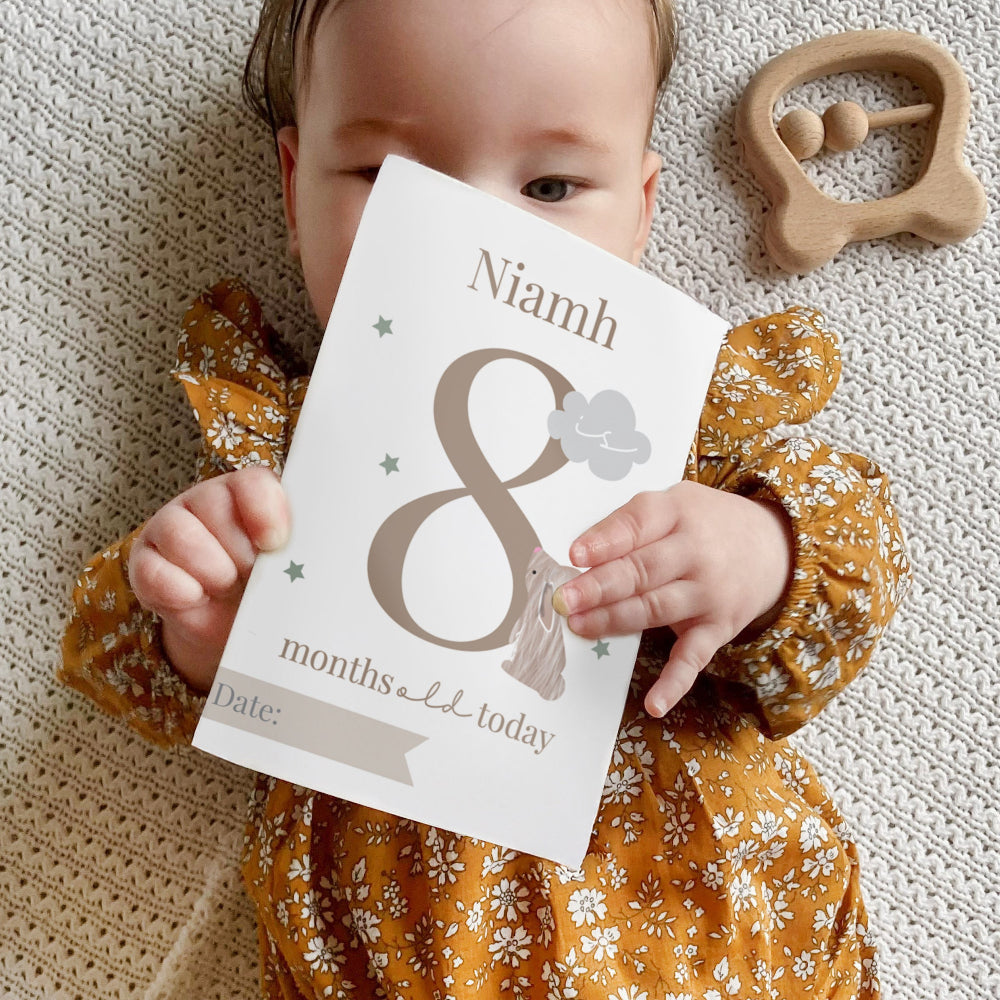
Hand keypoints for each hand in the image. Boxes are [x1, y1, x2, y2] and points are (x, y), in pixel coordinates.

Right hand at [129, 466, 290, 691]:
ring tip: (226, 586)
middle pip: (213, 504)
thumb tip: (340, 561)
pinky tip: (195, 598)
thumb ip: (307, 555)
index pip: (253, 483)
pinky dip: (177, 590)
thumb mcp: (294, 569)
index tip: (276, 543)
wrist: (233, 628)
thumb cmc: (271, 589)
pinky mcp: (145, 562)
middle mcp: (210, 502)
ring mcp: (173, 528)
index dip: (264, 511)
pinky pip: (152, 570)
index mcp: (254, 496)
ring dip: (210, 568)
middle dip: (238, 550)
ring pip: (180, 532)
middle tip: (253, 574)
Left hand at [551, 481, 792, 717]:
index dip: (606, 540)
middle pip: (642, 570)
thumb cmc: (706, 524)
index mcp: (678, 512)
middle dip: (600, 586)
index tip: (575, 554)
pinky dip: (674, 683)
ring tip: (579, 625)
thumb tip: (580, 555)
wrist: (774, 546)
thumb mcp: (674, 502)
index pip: (639, 523)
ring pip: (655, 608)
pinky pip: (694, 658)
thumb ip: (630, 524)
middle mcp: (696, 552)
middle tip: (565, 598)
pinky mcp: (718, 628)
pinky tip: (654, 702)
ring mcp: (708, 593)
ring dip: (615, 620)